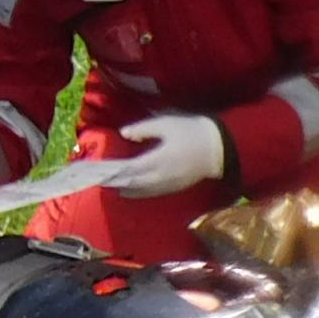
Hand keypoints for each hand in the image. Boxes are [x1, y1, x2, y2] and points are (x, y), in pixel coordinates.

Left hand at [89, 113, 225, 199]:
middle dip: (116, 182)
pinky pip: (152, 193)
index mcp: (157, 160)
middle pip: (133, 183)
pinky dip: (139, 192)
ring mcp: (168, 184)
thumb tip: (123, 133)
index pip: (129, 169)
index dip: (113, 172)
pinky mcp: (175, 187)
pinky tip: (131, 190)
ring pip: (142, 191)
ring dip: (126, 189)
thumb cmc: (191, 132)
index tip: (99, 172)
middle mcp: (161, 176)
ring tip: (112, 185)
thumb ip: (143, 129)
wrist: (218, 148)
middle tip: (100, 180)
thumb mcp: (166, 124)